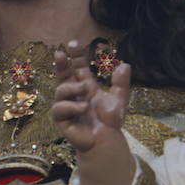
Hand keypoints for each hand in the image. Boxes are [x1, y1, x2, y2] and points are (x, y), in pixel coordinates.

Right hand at [52, 40, 129, 154]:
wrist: (106, 140)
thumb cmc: (110, 120)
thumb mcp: (119, 100)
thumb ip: (121, 84)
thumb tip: (125, 64)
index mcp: (85, 85)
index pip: (77, 67)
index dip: (75, 56)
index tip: (73, 43)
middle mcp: (73, 94)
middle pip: (63, 75)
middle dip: (61, 64)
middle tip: (60, 53)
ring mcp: (66, 106)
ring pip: (60, 90)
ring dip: (72, 88)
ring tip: (85, 90)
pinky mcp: (62, 119)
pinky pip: (59, 109)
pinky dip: (71, 106)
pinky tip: (83, 108)